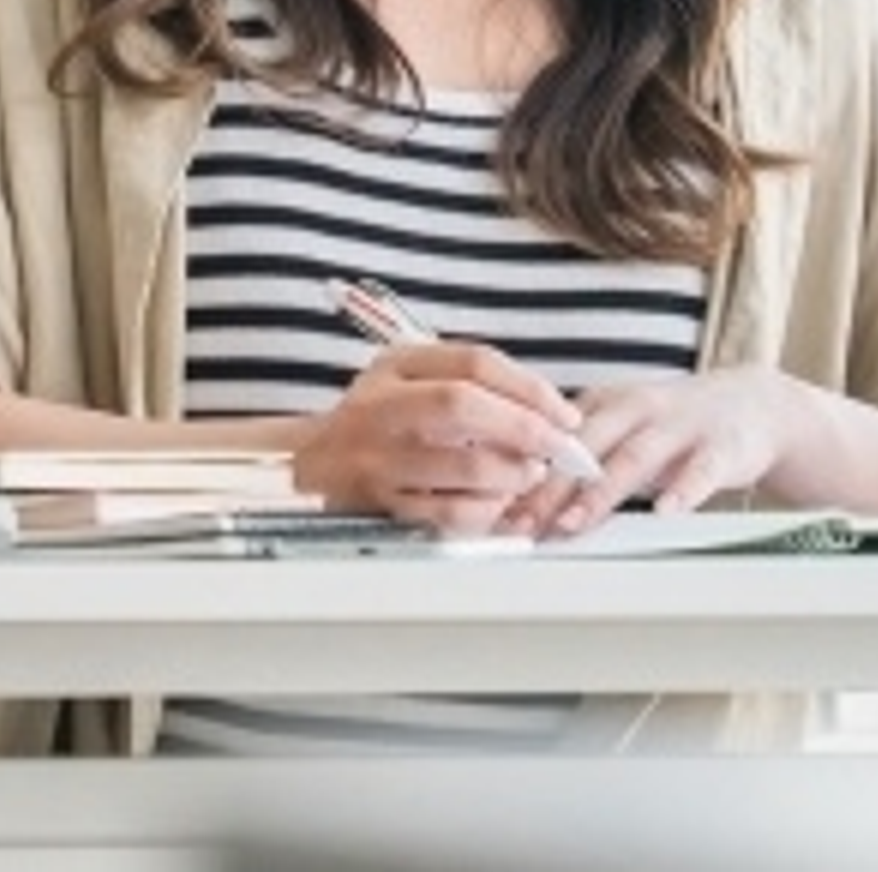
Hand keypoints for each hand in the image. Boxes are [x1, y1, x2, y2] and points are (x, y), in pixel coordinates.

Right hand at [301, 339, 598, 535]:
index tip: (564, 413)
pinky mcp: (383, 503)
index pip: (473, 363)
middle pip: (463, 405)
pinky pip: (449, 514)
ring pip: (462, 466)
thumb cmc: (377, 419)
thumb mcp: (409, 379)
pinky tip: (498, 503)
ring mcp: (379, 457)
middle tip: (561, 447)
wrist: (312, 463)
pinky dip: (486, 511)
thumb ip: (467, 382)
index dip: (528, 388)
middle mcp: (381, 406)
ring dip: (512, 473)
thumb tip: (544, 411)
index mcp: (395, 365)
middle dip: (525, 428)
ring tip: (531, 474)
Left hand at [526, 365, 816, 530]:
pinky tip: (663, 513)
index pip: (550, 437)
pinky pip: (700, 471)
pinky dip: (682, 492)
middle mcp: (635, 408)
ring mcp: (679, 426)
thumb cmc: (671, 428)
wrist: (752, 406)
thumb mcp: (618, 428)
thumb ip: (575, 461)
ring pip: (633, 458)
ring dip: (599, 493)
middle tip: (520, 522)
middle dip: (548, 486)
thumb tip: (514, 503)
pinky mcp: (721, 447)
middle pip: (584, 447)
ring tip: (572, 523)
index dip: (518, 470)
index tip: (491, 508)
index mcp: (602, 404)